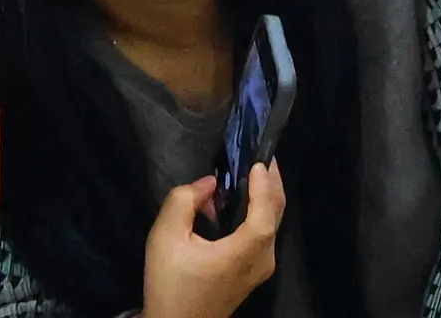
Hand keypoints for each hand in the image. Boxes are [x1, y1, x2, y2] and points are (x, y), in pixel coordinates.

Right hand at [141, 169, 283, 317]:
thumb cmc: (170, 284)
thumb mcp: (165, 239)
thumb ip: (184, 202)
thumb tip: (208, 184)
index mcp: (249, 249)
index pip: (267, 206)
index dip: (264, 181)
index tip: (259, 158)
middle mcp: (265, 257)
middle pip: (275, 212)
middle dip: (271, 182)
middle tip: (263, 156)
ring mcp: (262, 268)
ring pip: (271, 223)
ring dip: (265, 197)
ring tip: (254, 173)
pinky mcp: (254, 273)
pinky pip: (263, 235)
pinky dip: (258, 214)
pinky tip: (244, 202)